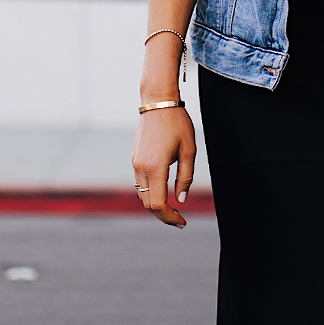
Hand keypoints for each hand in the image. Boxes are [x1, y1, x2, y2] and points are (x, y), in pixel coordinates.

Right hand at [131, 107, 196, 227]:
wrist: (158, 102)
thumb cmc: (177, 123)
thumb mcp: (189, 150)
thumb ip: (185, 177)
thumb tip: (181, 199)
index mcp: (155, 167)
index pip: (157, 204)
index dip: (169, 217)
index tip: (182, 221)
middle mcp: (141, 167)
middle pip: (147, 203)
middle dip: (163, 215)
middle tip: (180, 220)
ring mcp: (135, 163)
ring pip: (142, 194)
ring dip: (156, 205)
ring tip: (173, 209)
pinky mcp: (135, 158)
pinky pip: (140, 183)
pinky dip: (151, 193)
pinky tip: (164, 193)